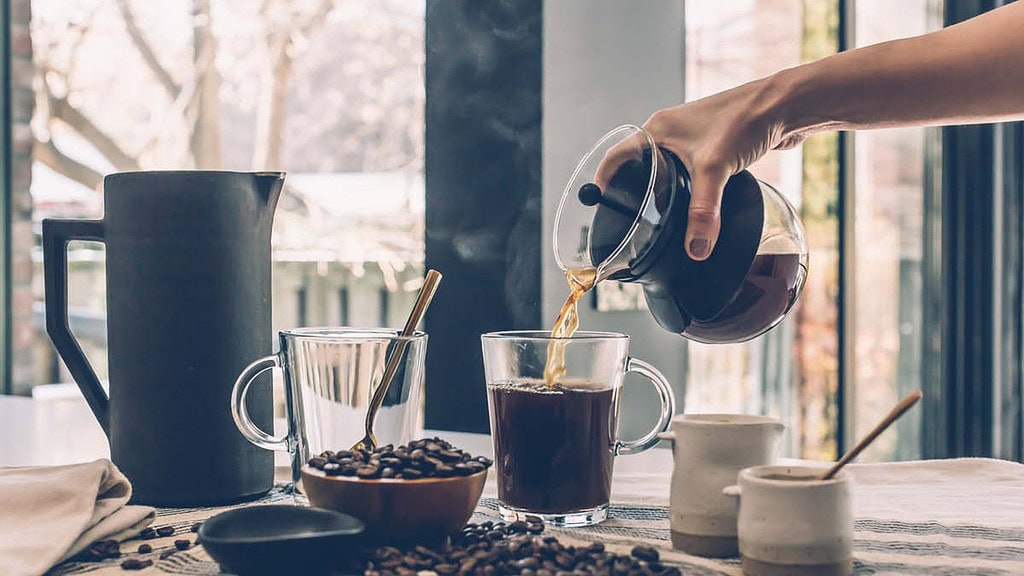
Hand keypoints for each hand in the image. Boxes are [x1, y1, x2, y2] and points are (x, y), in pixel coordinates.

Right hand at [597, 76, 798, 259]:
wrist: (784, 105)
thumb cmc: (744, 119)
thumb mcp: (715, 169)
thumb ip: (703, 212)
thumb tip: (696, 249)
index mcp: (657, 130)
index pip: (617, 157)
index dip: (604, 181)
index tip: (599, 205)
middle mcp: (670, 132)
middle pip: (640, 165)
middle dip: (634, 191)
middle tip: (631, 218)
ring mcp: (692, 139)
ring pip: (667, 170)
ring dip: (664, 191)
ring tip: (660, 217)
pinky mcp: (713, 146)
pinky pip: (691, 171)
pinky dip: (689, 188)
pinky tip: (696, 205)